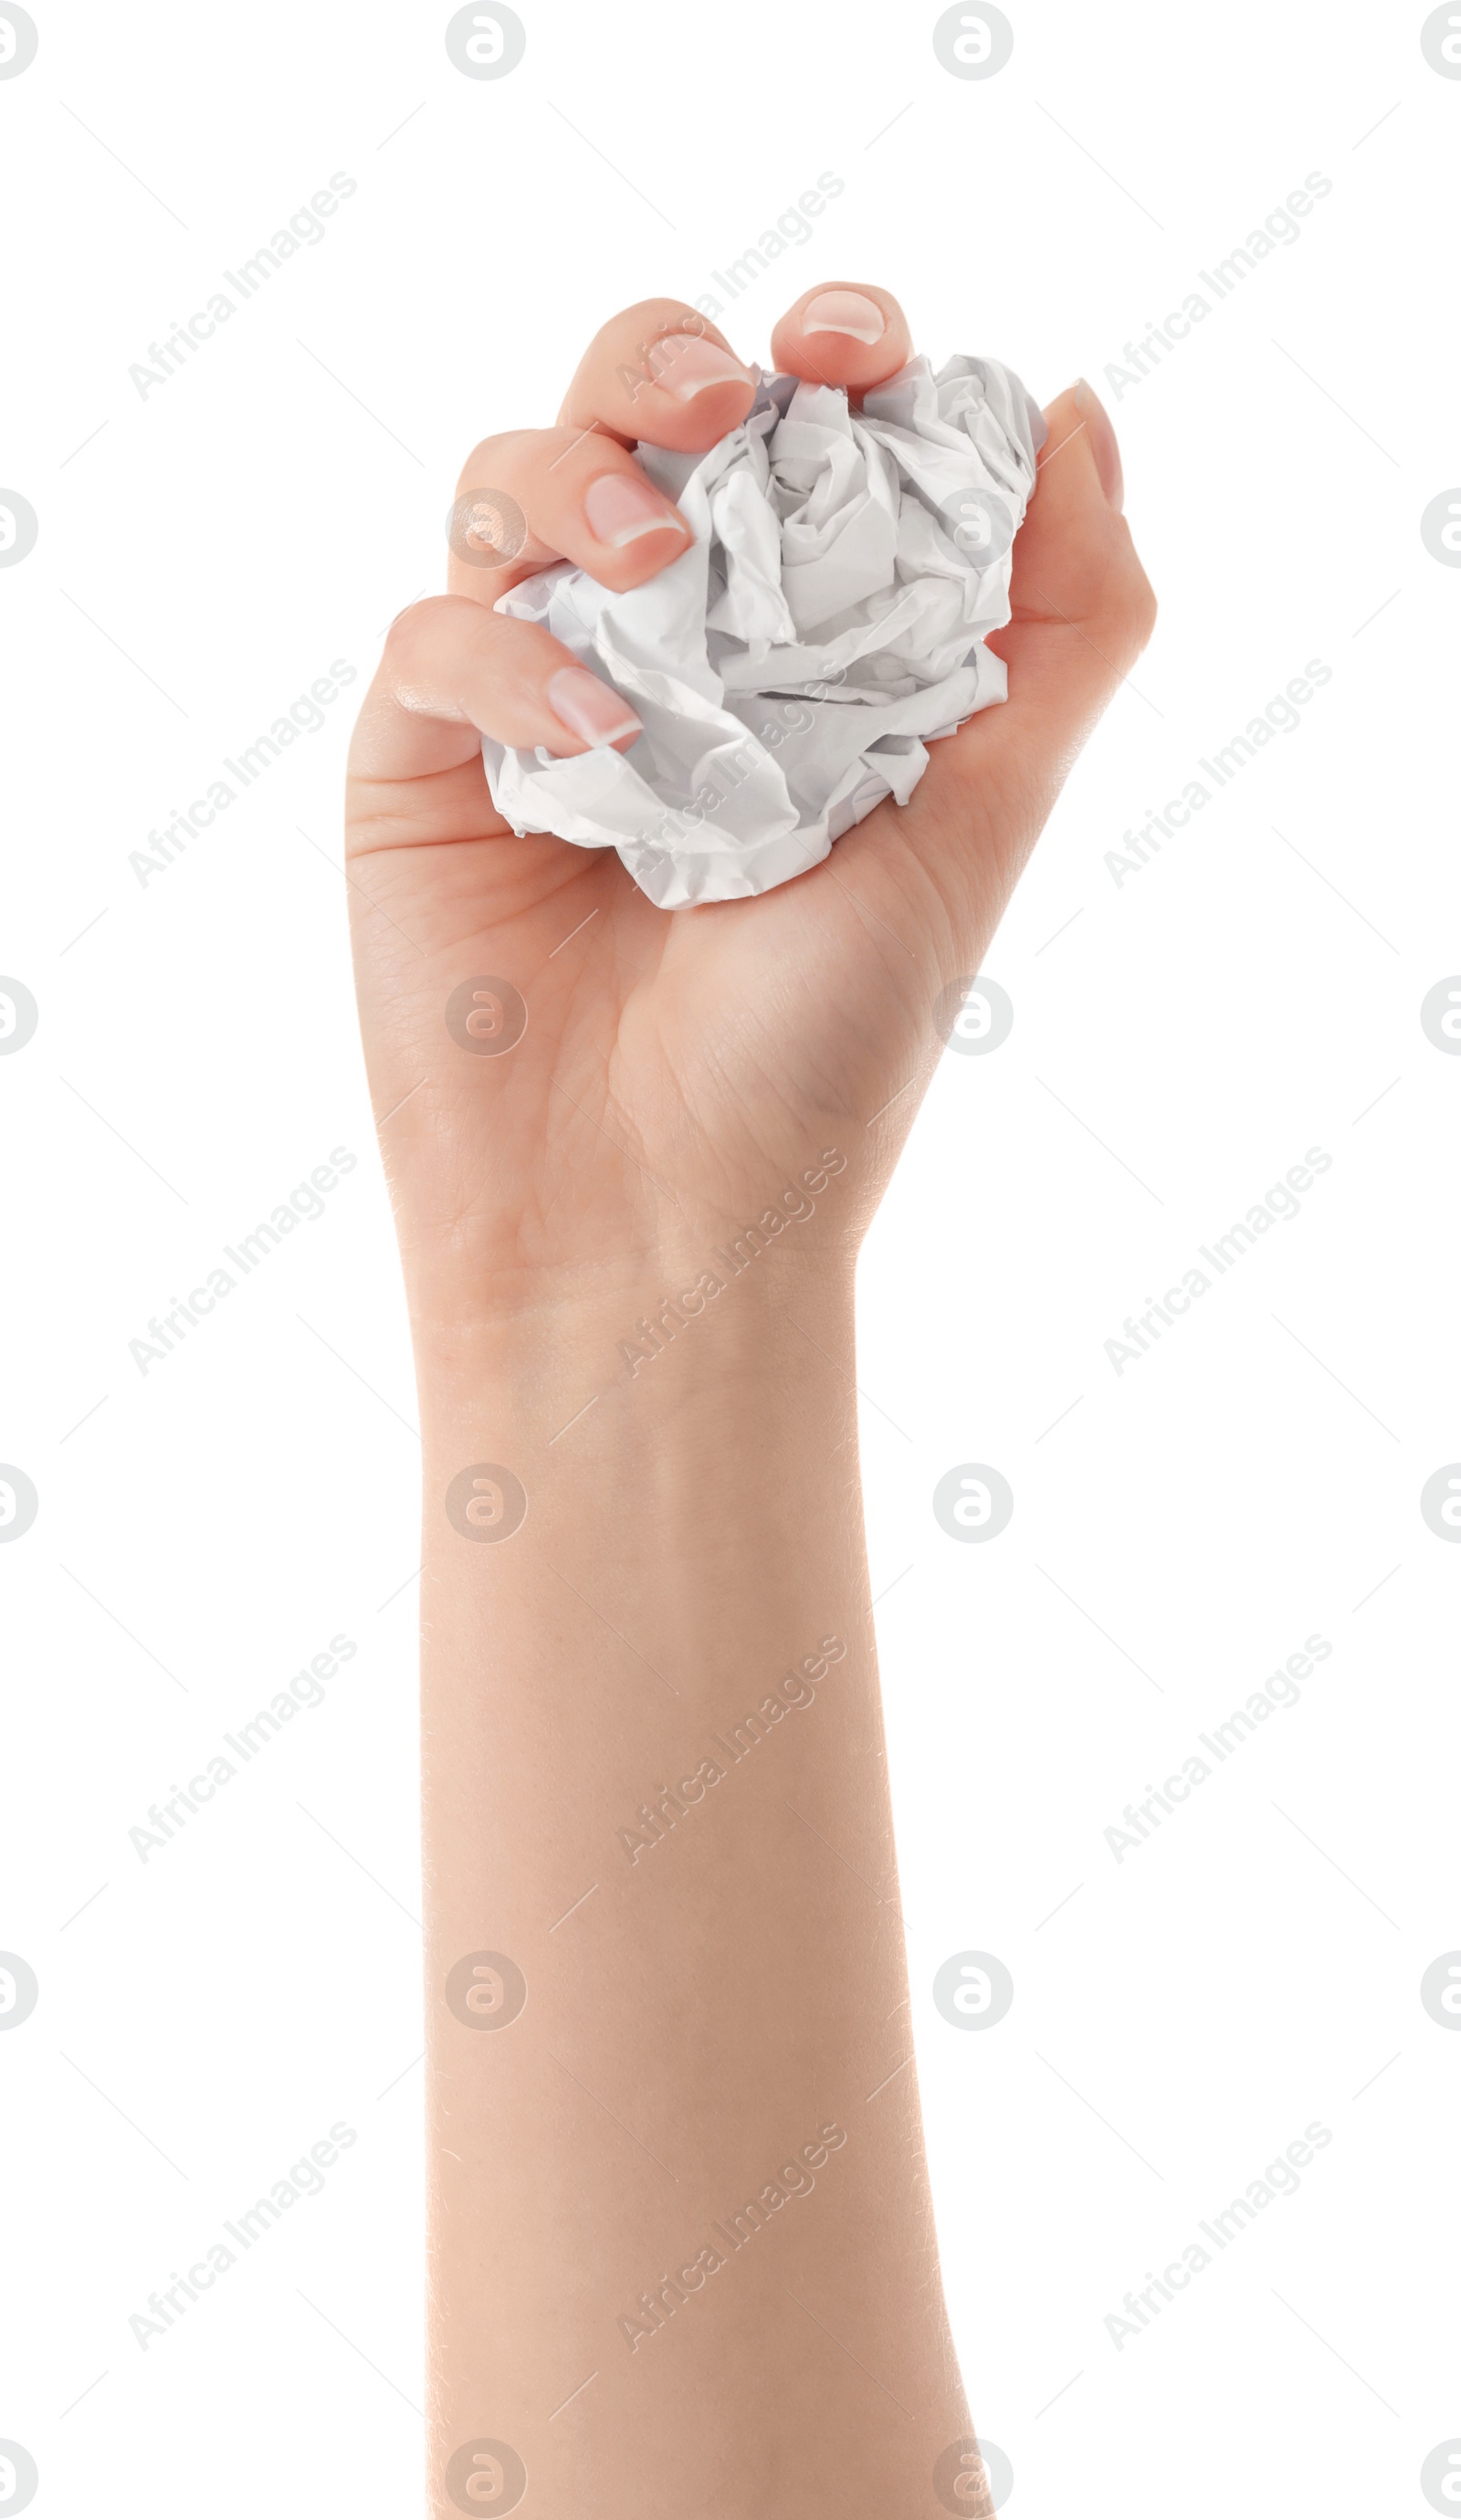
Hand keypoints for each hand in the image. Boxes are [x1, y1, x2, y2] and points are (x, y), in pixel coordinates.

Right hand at [345, 283, 1153, 1315]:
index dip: (825, 352)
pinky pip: (430, 635)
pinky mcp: (423, 771)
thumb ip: (1061, 626)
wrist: (667, 1228)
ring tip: (644, 564)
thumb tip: (1075, 410)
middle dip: (667, 361)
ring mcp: (529, 700)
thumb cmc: (825, 1054)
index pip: (794, 434)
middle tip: (720, 406)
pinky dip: (501, 649)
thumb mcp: (982, 822)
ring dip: (574, 478)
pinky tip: (585, 727)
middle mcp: (661, 654)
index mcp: (796, 649)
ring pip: (506, 482)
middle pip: (627, 410)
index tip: (854, 353)